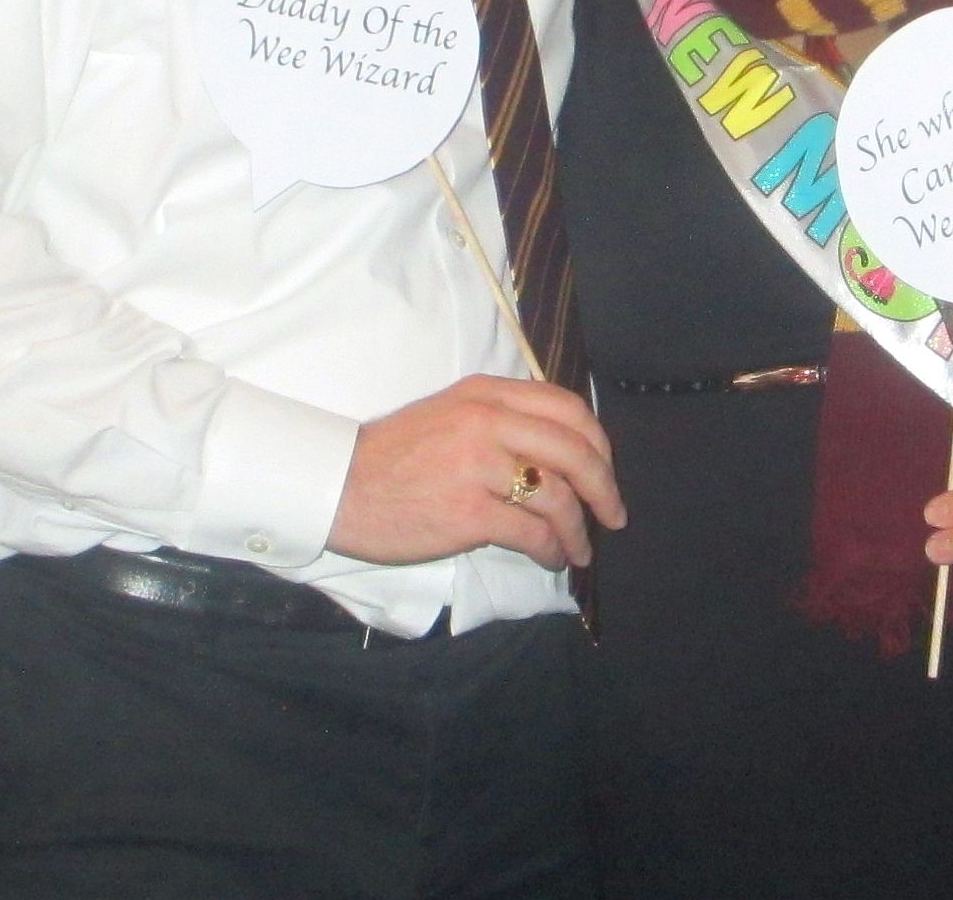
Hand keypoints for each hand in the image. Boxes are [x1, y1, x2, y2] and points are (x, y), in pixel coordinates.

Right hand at [327, 375, 624, 570]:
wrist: (339, 485)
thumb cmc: (393, 456)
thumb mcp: (449, 415)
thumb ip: (500, 421)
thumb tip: (560, 454)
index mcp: (485, 393)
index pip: (567, 408)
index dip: (598, 443)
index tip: (605, 471)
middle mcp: (486, 421)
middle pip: (575, 450)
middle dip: (604, 488)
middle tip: (613, 515)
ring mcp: (478, 465)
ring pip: (559, 496)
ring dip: (579, 529)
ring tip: (579, 549)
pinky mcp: (468, 512)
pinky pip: (533, 533)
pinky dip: (553, 550)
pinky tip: (552, 559)